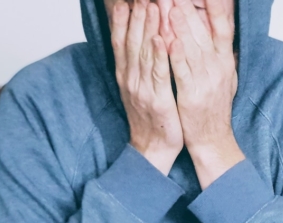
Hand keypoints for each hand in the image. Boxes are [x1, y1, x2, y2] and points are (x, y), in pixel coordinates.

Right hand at [111, 0, 182, 175]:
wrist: (153, 148)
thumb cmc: (151, 117)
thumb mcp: (139, 87)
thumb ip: (138, 65)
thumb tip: (140, 41)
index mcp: (126, 75)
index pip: (121, 41)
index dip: (122, 19)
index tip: (125, 1)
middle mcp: (130, 79)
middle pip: (131, 41)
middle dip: (136, 16)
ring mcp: (142, 89)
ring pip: (144, 53)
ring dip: (148, 28)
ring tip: (152, 6)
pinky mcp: (158, 100)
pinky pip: (158, 74)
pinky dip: (159, 56)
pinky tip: (161, 39)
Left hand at [168, 0, 243, 188]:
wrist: (212, 139)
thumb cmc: (214, 107)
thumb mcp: (225, 76)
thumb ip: (220, 53)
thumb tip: (220, 30)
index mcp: (225, 61)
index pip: (223, 27)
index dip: (215, 7)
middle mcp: (219, 68)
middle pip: (204, 32)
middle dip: (188, 10)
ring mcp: (207, 81)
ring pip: (192, 48)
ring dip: (181, 27)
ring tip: (169, 6)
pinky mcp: (192, 95)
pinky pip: (182, 72)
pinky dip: (176, 55)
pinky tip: (167, 40)